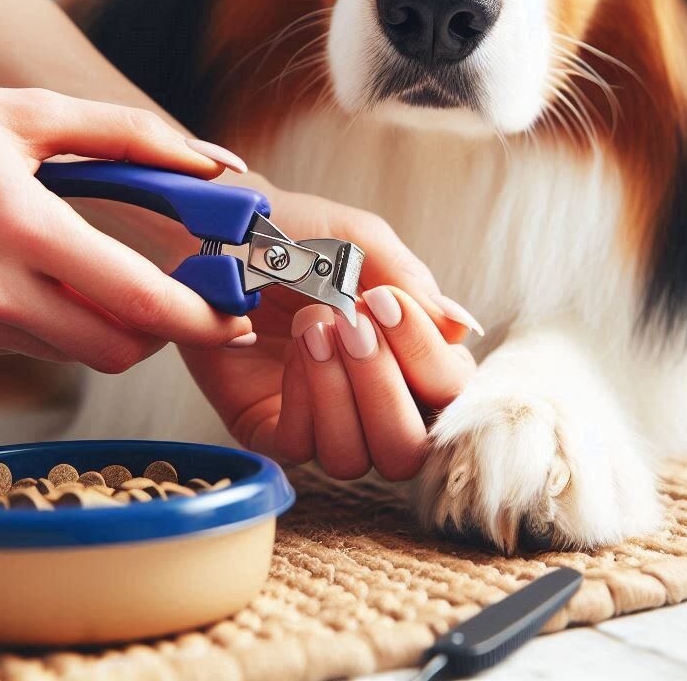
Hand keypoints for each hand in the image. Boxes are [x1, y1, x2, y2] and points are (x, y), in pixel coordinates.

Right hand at [0, 64, 253, 367]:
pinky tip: (34, 273)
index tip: (235, 316)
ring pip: (74, 351)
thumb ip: (133, 134)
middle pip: (113, 348)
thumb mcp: (35, 111)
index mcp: (16, 225)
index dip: (197, 316)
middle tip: (180, 295)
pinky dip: (55, 320)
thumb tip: (212, 164)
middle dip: (161, 330)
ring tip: (97, 266)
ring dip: (107, 323)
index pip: (132, 297)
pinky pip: (30, 346)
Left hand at [181, 186, 478, 478]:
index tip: (388, 304)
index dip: (428, 361)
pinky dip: (304, 398)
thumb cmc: (298, 233)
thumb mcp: (362, 243)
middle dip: (386, 390)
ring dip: (341, 391)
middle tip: (355, 323)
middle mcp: (367, 399)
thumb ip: (413, 284)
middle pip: (406, 451)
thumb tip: (463, 329)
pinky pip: (298, 447)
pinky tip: (296, 346)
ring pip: (353, 460)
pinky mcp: (264, 425)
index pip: (448, 396)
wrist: (223, 227)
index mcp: (405, 358)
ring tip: (315, 324)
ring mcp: (316, 418)